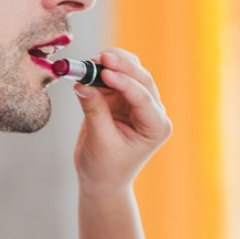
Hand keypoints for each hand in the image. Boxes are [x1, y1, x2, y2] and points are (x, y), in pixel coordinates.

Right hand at [72, 49, 171, 195]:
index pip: (143, 97)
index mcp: (156, 126)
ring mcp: (138, 104)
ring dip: (111, 65)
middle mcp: (153, 112)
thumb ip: (94, 111)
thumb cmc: (105, 168)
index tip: (104, 72)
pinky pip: (115, 78)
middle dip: (120, 66)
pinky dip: (102, 72)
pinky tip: (89, 70)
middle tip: (99, 58)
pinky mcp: (123, 99)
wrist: (101, 180)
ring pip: (130, 73)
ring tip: (90, 63)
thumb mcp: (99, 141)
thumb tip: (83, 83)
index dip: (124, 82)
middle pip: (141, 79)